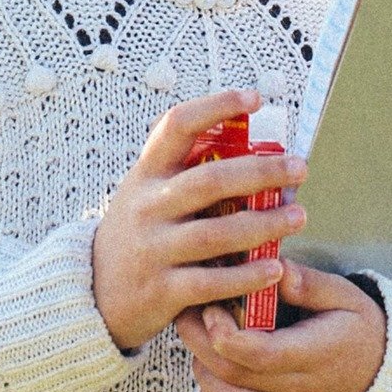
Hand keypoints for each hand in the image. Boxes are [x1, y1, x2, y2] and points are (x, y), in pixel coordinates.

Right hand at [90, 89, 307, 353]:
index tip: (254, 99)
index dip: (216, 106)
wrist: (93, 293)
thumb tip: (244, 136)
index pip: (177, 125)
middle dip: (262, 172)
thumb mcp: (145, 190)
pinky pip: (211, 282)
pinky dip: (246, 276)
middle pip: (211, 180)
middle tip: (299, 168)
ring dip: (264, 224)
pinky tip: (275, 268)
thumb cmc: (137, 232)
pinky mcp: (161, 291)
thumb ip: (182, 167)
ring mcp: (153, 249)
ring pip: (217, 234)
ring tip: (297, 216)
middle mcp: (148, 206)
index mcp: (146, 173)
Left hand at [176, 262, 386, 391]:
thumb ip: (308, 283)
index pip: (256, 352)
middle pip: (231, 375)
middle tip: (190, 315)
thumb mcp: (345, 297)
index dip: (223, 331)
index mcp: (310, 355)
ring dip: (203, 373)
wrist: (384, 382)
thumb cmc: (360, 332)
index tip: (213, 306)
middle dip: (200, 343)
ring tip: (203, 346)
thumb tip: (274, 267)